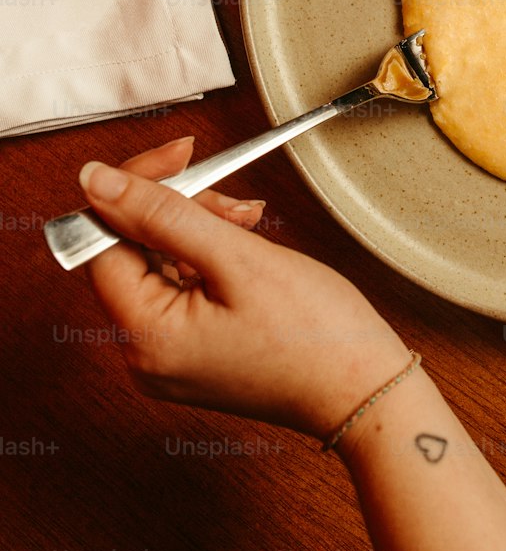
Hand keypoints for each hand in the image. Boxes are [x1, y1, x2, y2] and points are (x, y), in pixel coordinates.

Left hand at [77, 138, 409, 438]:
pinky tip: (244, 248)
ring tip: (248, 224)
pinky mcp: (190, 353)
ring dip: (198, 229)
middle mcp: (143, 354)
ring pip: (157, 263)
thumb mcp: (238, 258)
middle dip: (177, 210)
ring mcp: (166, 358)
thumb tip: (95, 180)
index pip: (101, 239)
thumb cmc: (316, 335)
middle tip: (231, 200)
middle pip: (129, 250)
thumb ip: (162, 214)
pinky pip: (179, 288)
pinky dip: (208, 258)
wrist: (364, 393)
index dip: (135, 190)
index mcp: (144, 336)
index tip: (181, 157)